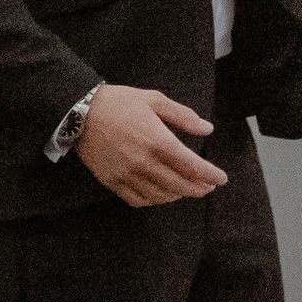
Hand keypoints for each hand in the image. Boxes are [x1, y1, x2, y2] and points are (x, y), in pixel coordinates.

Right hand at [77, 85, 227, 206]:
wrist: (80, 112)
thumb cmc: (119, 102)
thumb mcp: (154, 100)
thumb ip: (183, 116)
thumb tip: (207, 128)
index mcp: (158, 141)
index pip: (192, 166)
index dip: (210, 175)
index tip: (222, 179)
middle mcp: (144, 162)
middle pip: (179, 186)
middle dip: (199, 188)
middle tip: (208, 186)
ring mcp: (127, 175)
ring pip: (160, 196)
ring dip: (178, 195)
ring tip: (186, 189)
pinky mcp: (112, 182)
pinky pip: (138, 200)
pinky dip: (154, 201)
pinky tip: (161, 195)